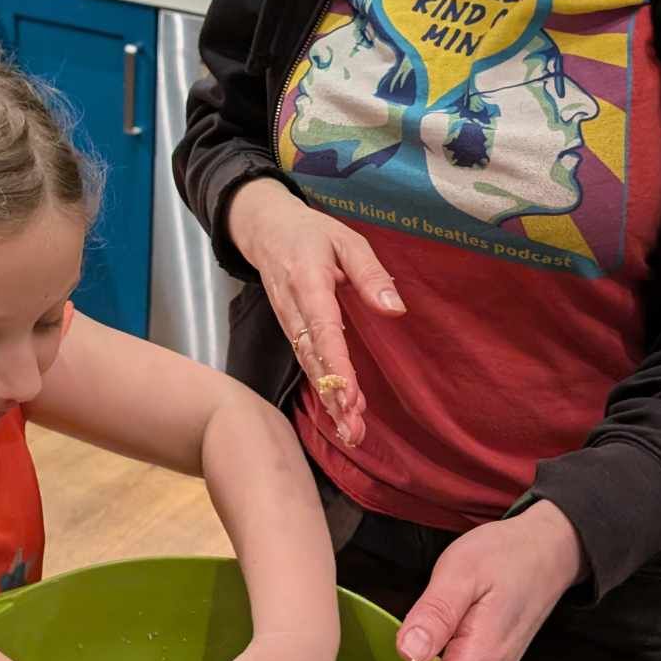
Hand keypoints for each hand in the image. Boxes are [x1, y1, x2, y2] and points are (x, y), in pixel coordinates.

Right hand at [227, 178, 404, 448]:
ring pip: (309, 367)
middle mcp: (294, 310)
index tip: (350, 396)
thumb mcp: (346, 239)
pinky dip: (323, 389)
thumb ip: (370, 274)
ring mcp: (289, 323)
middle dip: (334, 397)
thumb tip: (396, 310)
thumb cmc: (311, 233)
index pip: (323, 330)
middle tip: (353, 430)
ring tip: (351, 431)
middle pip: (314, 359)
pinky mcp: (291, 331)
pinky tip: (341, 411)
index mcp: (308, 283)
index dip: (337, 365)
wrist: (264, 229)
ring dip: (329, 400)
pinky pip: (307, 363)